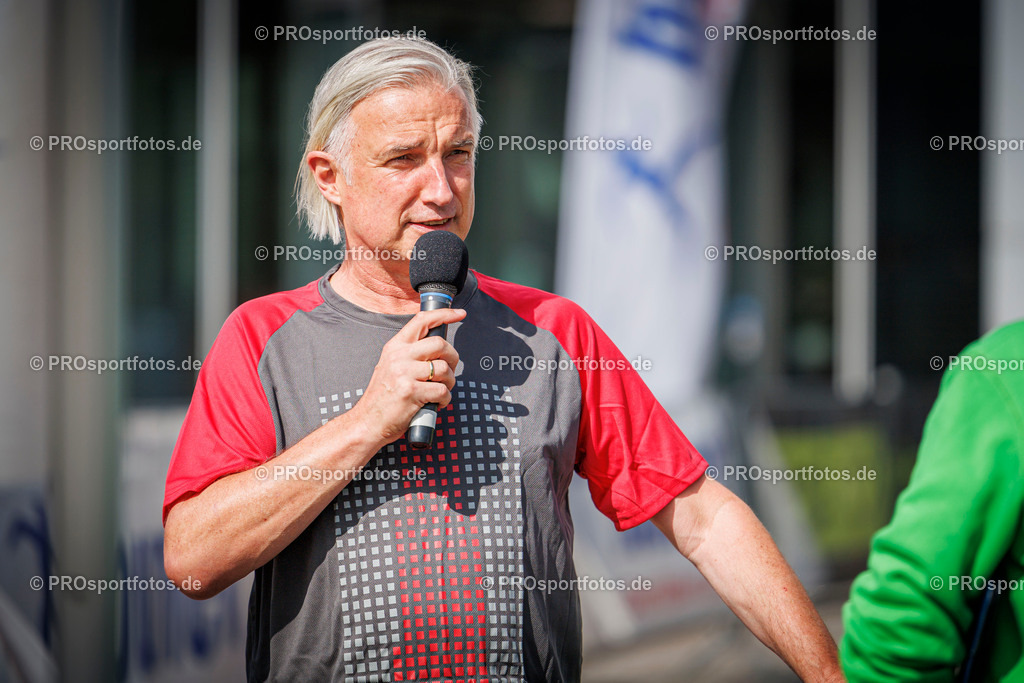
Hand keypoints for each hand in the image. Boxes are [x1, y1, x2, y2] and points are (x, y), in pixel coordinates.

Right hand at [352, 307, 465, 446]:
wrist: (367, 422)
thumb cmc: (383, 397)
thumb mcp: (391, 366)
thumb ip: (411, 353)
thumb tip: (439, 346)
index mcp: (395, 347)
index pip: (422, 321)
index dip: (444, 315)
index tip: (460, 314)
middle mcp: (399, 356)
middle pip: (440, 344)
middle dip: (452, 358)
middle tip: (449, 370)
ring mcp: (404, 374)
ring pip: (444, 369)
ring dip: (449, 382)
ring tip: (440, 390)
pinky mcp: (411, 392)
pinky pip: (442, 391)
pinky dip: (444, 400)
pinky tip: (435, 403)